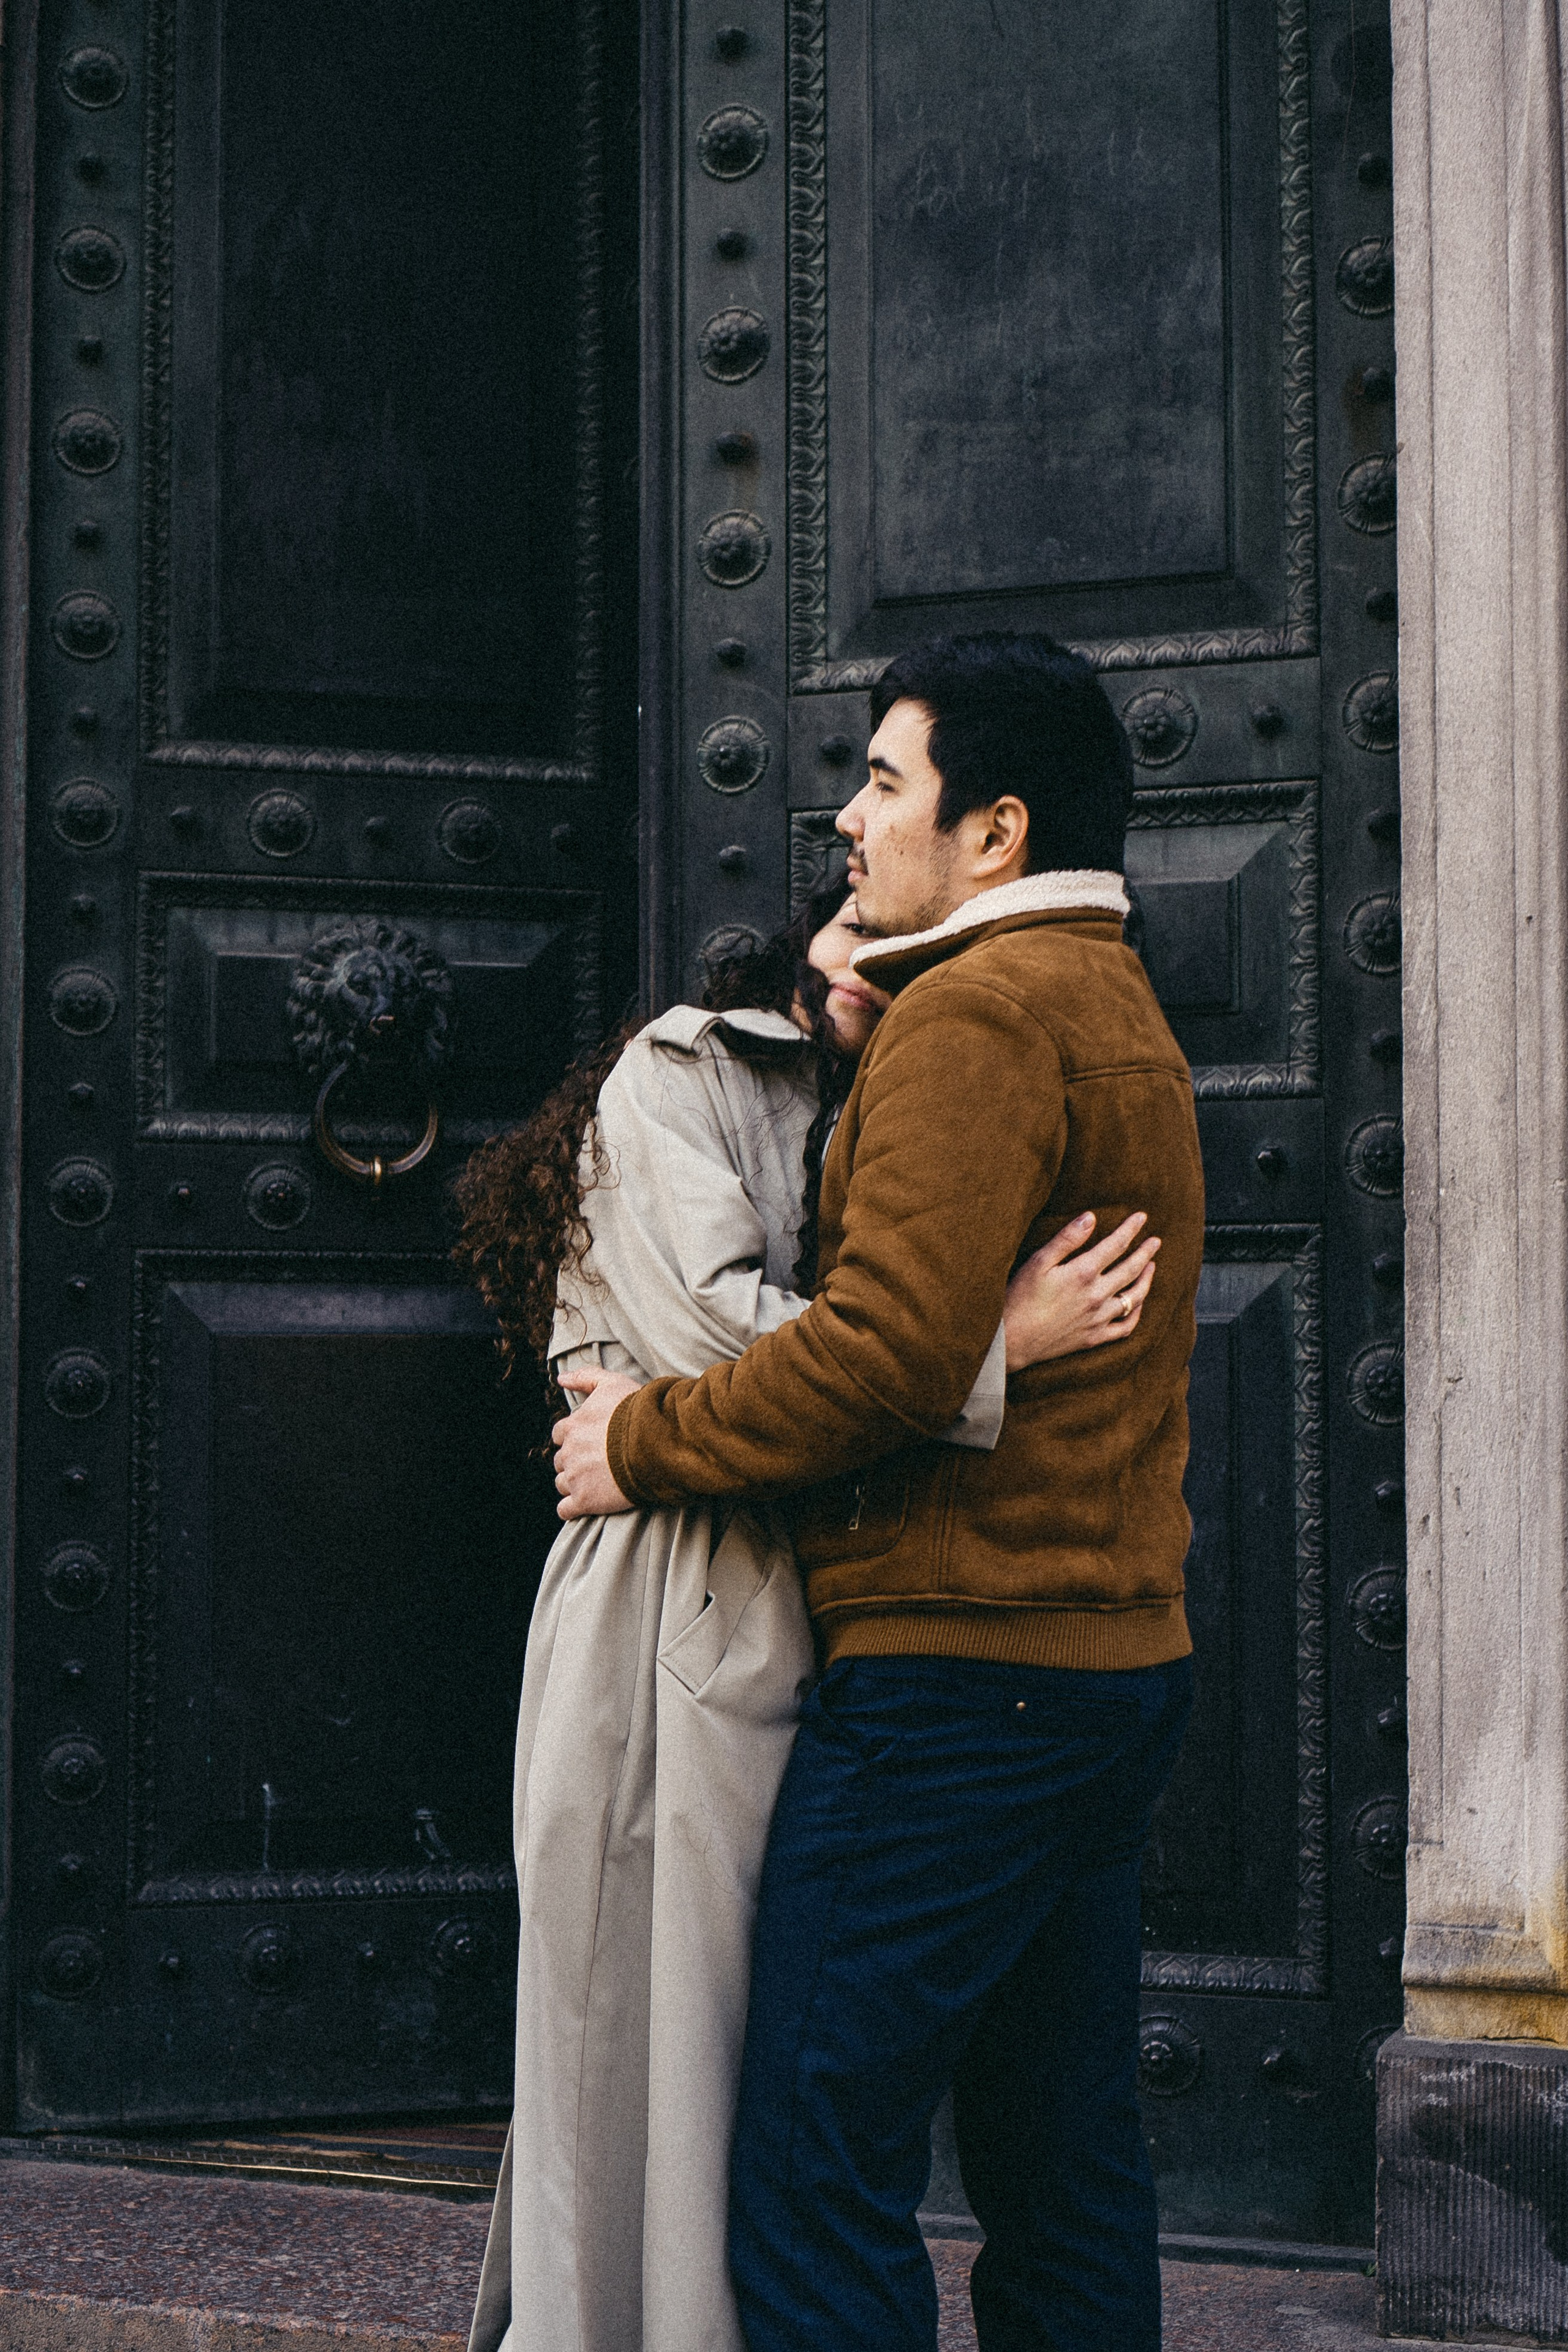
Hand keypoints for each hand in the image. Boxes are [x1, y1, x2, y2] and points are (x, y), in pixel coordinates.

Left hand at [552, 1367, 640, 1517]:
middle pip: (561, 1460)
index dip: (574, 1439)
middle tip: (598, 1463)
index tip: (592, 1442)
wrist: (656, 1443)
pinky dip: (571, 1508)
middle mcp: (569, 1452)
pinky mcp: (585, 1500)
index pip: (560, 1435)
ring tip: (598, 1482)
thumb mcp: (612, 1383)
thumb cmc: (637, 1412)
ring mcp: (576, 1478)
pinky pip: (565, 1509)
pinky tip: (586, 1503)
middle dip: (575, 1462)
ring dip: (574, 1484)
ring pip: (562, 1484)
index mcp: (572, 1426)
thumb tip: (560, 1378)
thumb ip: (585, 1377)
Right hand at [1003, 1211, 1160, 1370]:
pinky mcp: (1094, 1337)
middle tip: (1155, 1241)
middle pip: (1130, 1269)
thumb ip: (1067, 1238)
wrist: (1011, 1340)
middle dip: (1145, 1252)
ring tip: (1151, 1267)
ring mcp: (1098, 1319)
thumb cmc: (1019, 1298)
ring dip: (1146, 1280)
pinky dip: (1136, 1313)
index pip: (1116, 1245)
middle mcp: (1097, 1295)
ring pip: (1134, 1298)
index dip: (1131, 1229)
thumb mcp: (1038, 1261)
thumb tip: (1091, 1217)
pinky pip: (1125, 1327)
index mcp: (1083, 1273)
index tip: (1141, 1217)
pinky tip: (1138, 1304)